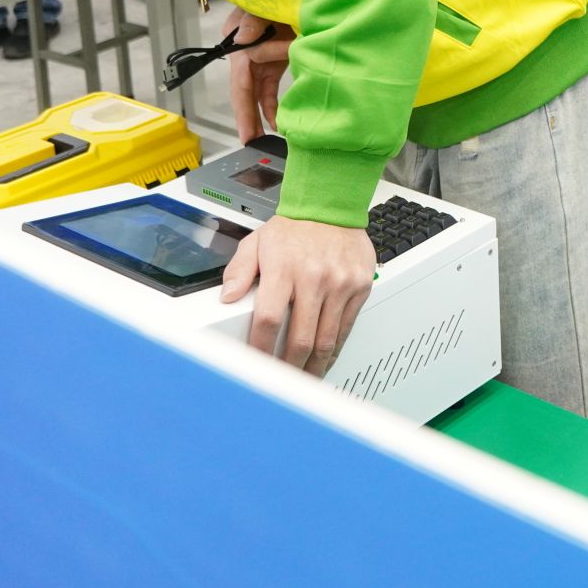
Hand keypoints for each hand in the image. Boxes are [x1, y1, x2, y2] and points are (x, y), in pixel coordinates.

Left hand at [220, 215, 375, 376]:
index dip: (262, 349)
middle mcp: (315, 278)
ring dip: (314, 365)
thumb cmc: (295, 226)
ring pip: (327, 338)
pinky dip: (336, 347)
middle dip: (290, 367)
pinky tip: (326, 357)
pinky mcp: (360, 286)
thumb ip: (239, 270)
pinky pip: (347, 326)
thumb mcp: (257, 241)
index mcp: (285, 269)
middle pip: (301, 338)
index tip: (258, 365)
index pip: (269, 320)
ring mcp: (341, 284)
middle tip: (284, 384)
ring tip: (305, 379)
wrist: (332, 204)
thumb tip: (227, 296)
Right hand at [226, 9, 294, 142]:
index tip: (246, 132)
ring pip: (257, 92)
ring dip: (261, 115)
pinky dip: (273, 104)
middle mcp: (246, 50)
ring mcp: (262, 55)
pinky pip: (270, 86)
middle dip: (247, 118)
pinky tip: (277, 122)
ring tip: (264, 140)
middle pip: (245, 90)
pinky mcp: (277, 57)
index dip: (243, 107)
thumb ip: (254, 20)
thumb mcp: (262, 2)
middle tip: (252, 144)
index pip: (240, 80)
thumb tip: (245, 41)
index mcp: (240, 38)